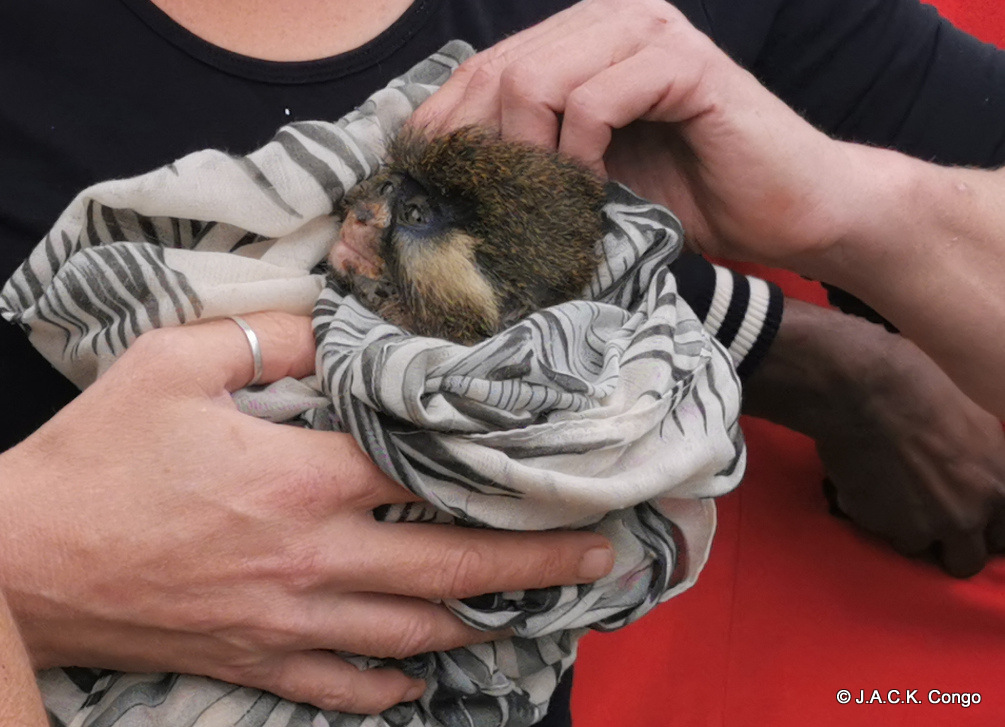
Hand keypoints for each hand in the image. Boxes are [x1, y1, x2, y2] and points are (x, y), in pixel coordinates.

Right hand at [0, 312, 612, 712]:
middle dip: (534, 564)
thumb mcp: (174, 365)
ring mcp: (290, 619)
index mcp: (300, 477)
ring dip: (484, 625)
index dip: (504, 469)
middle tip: (600, 560)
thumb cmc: (96, 458)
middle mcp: (313, 556)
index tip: (562, 472)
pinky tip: (427, 680)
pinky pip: (344, 688)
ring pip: (413, 634)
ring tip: (541, 616)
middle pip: (450, 566)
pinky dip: (393, 688)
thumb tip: (337, 322)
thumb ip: (270, 337)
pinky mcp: (258, 659)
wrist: (21, 562)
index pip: (430, 472)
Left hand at [411, 0, 857, 267]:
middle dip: (476, 144)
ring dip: (526, 152)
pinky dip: (577, 153)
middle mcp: (611, 19)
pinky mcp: (683, 62)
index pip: (486, 68)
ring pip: (538, 77)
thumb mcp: (592, 177)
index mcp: (583, 40)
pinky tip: (588, 188)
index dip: (445, 123)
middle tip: (477, 205)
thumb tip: (454, 185)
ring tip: (538, 201)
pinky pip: (594, 100)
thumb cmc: (692, 197)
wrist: (790, 210)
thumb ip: (536, 159)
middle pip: (501, 68)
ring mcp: (648, 33)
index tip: (424, 182)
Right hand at [744, 299, 1004, 576]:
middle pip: (962, 563)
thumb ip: (987, 470)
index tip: (962, 518)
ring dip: (902, 526)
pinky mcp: (876, 523)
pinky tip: (865, 478)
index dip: (980, 529)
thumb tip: (981, 486)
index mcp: (999, 491)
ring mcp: (919, 526)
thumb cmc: (924, 392)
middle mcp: (965, 517)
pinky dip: (870, 510)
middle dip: (947, 546)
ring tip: (887, 491)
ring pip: (914, 546)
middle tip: (926, 520)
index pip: (1001, 540)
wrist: (865, 392)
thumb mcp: (981, 428)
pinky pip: (875, 527)